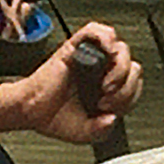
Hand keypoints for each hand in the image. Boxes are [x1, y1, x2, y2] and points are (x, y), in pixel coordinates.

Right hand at [14, 23, 140, 146]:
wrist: (29, 110)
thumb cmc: (51, 116)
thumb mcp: (84, 133)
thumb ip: (102, 131)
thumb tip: (113, 119)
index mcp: (106, 86)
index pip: (133, 83)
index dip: (128, 97)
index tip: (110, 109)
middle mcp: (101, 69)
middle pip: (132, 65)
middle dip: (125, 87)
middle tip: (105, 99)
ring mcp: (90, 57)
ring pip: (121, 48)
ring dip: (119, 69)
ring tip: (105, 85)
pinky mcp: (75, 47)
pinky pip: (96, 30)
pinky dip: (106, 37)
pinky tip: (105, 53)